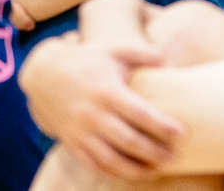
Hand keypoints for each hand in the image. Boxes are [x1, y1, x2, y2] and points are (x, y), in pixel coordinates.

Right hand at [20, 36, 183, 177]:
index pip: (139, 114)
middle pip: (127, 140)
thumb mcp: (115, 49)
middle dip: (152, 152)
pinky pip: (90, 163)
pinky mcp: (70, 141)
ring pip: (109, 158)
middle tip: (173, 158)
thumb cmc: (87, 59)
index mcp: (108, 92)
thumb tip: (168, 62)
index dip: (160, 126)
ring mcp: (80, 131)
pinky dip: (110, 171)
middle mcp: (93, 115)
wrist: (43, 73)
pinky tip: (127, 173)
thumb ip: (144, 53)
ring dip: (133, 169)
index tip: (180, 134)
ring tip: (155, 171)